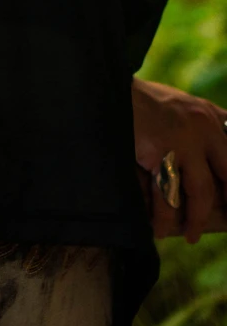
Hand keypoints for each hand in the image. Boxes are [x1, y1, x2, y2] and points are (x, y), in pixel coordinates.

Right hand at [132, 76, 226, 243]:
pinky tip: (159, 228)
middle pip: (226, 176)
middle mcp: (201, 128)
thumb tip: (223, 148)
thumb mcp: (184, 104)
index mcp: (209, 116)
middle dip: (226, 205)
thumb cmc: (147, 101)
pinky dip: (162, 217)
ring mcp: (180, 141)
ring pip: (199, 193)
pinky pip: (165, 195)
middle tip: (225, 224)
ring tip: (190, 236)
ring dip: (195, 220)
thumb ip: (207, 123)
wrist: (110, 89)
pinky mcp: (156, 153)